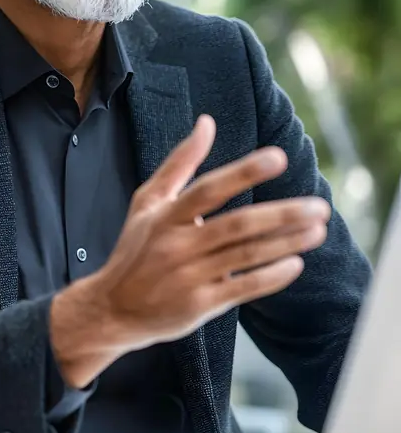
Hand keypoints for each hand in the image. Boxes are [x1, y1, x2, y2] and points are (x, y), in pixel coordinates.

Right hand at [50, 115, 330, 387]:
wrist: (112, 309)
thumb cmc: (135, 250)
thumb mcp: (148, 202)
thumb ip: (180, 163)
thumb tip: (207, 123)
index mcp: (166, 215)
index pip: (209, 189)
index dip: (244, 173)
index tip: (278, 158)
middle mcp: (177, 245)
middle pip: (237, 225)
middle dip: (282, 215)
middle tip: (319, 206)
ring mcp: (189, 277)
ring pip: (246, 255)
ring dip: (286, 242)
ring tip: (318, 230)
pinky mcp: (199, 306)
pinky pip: (243, 288)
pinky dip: (271, 276)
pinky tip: (295, 263)